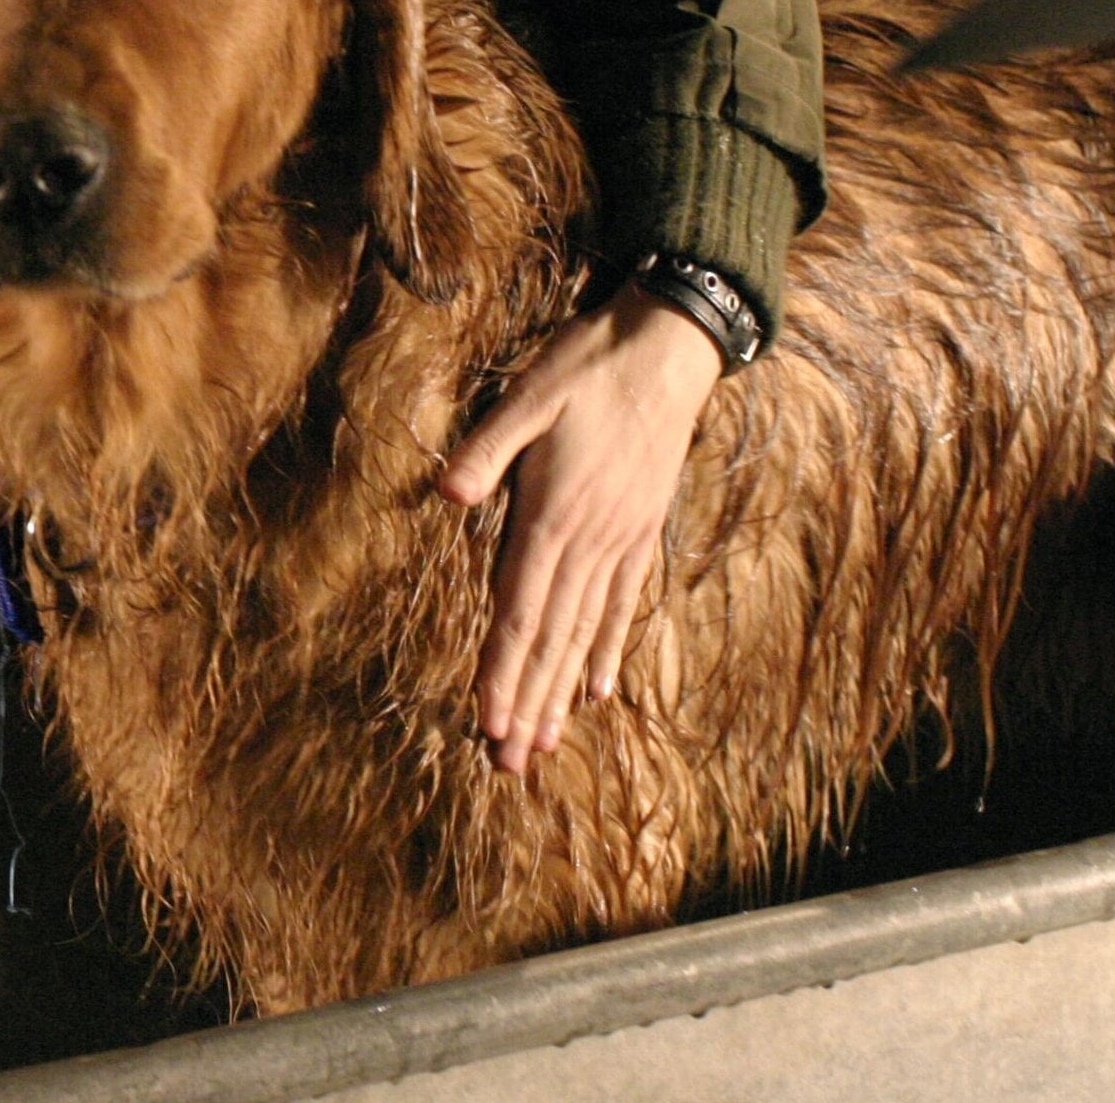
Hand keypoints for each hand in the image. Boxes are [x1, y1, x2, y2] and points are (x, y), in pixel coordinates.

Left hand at [437, 283, 722, 773]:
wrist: (670, 348)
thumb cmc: (589, 366)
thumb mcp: (529, 395)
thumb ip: (487, 449)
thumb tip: (444, 493)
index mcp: (554, 514)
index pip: (520, 610)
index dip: (502, 670)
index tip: (486, 722)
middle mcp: (592, 541)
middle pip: (551, 639)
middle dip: (526, 703)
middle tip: (507, 765)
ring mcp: (621, 542)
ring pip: (585, 633)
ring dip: (558, 693)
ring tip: (543, 748)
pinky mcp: (640, 533)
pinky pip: (621, 605)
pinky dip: (605, 652)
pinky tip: (594, 693)